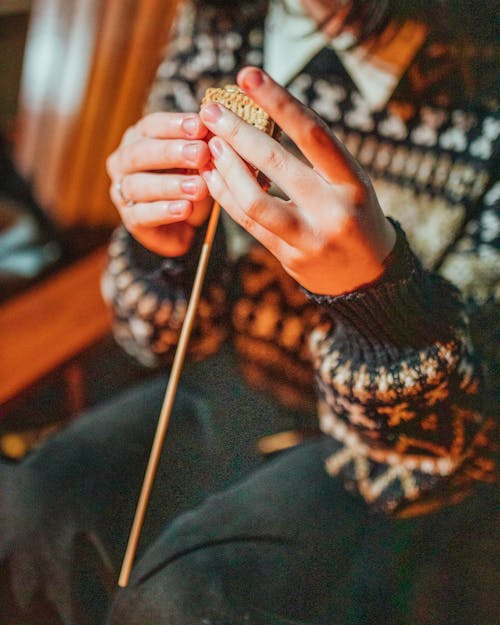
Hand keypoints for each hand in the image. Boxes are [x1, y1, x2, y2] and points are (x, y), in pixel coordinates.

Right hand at [106, 112, 211, 255]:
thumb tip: (215, 132)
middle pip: (141, 153)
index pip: (151, 126)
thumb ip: (201, 148)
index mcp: (138, 138)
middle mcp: (123, 162)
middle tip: (201, 154)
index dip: (175, 125)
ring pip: (139, 185)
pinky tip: (185, 209)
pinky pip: (143, 215)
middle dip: (172, 152)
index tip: (201, 126)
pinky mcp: (130, 220)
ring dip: (171, 185)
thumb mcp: (198, 163)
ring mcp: (122, 192)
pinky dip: (165, 211)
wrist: (184, 224)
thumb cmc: (189, 181)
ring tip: (199, 187)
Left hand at [199, 67, 395, 295]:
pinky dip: (227, 197)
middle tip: (211, 111)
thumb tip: (261, 121)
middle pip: (277, 164)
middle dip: (238, 133)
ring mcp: (310, 239)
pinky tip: (213, 176)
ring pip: (255, 201)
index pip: (313, 134)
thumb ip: (316, 160)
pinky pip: (249, 224)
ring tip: (209, 146)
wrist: (368, 278)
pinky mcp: (289, 259)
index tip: (248, 77)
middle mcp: (333, 210)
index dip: (278, 102)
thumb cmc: (355, 217)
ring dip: (226, 169)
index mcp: (353, 183)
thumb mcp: (350, 184)